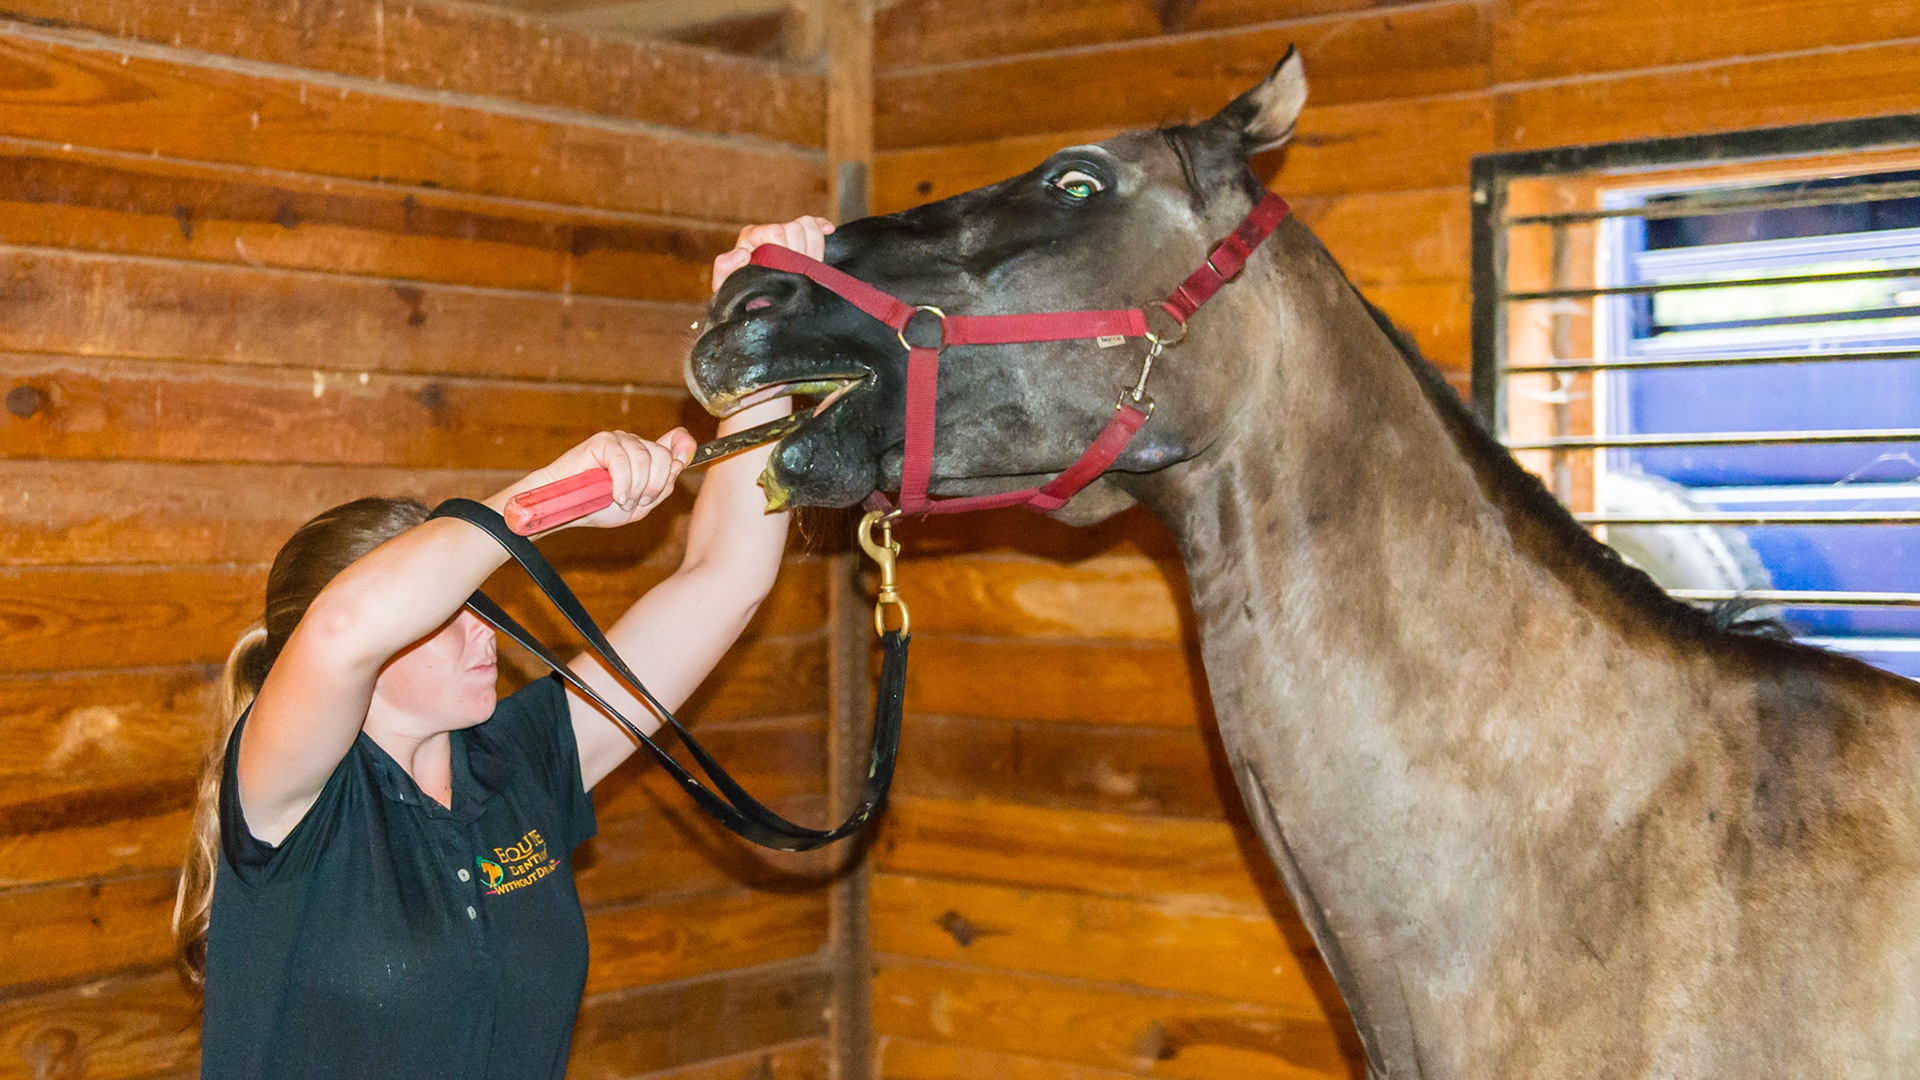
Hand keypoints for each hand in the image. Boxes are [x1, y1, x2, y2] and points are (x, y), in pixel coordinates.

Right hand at [535, 429, 696, 528]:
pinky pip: (624, 460)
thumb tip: (679, 462)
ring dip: (636, 488)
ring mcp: (620, 440)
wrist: (568, 508)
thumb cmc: (600, 506)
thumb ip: (663, 486)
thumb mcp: (642, 505)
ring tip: (621, 500)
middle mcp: (636, 444)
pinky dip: (623, 483)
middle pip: (664, 457)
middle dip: (653, 486)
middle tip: (635, 502)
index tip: (681, 462)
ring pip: (646, 460)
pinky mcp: (602, 442)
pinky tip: (615, 495)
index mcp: (648, 456)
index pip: (677, 441)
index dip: (684, 447)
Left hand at [712, 215, 834, 291]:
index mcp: (751, 237)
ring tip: (806, 268)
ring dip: (812, 247)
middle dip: (798, 253)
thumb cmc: (738, 292)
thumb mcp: (726, 283)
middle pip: (795, 228)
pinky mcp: (798, 239)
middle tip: (795, 273)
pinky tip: (829, 230)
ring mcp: (785, 234)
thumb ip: (726, 267)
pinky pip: (814, 224)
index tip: (784, 271)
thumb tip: (744, 252)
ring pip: (807, 225)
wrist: (751, 302)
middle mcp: (768, 232)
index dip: (784, 251)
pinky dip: (822, 226)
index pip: (775, 232)